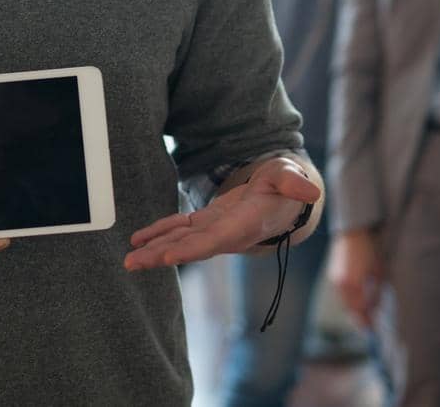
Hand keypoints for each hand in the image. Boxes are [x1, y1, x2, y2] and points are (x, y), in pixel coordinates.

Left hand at [124, 156, 320, 270]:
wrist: (283, 200)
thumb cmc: (286, 185)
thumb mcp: (290, 176)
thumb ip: (293, 182)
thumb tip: (309, 189)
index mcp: (246, 224)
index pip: (217, 240)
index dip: (192, 249)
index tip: (169, 257)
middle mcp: (227, 234)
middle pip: (191, 248)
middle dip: (162, 256)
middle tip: (134, 263)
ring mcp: (214, 230)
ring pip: (181, 242)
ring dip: (154, 250)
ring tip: (129, 260)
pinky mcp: (207, 222)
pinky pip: (179, 230)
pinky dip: (159, 233)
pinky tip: (139, 240)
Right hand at [328, 229, 383, 328]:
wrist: (354, 231)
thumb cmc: (371, 250)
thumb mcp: (379, 274)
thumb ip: (376, 294)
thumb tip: (375, 311)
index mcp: (353, 285)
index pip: (360, 312)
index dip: (367, 323)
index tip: (374, 332)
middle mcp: (341, 285)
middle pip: (350, 309)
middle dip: (360, 319)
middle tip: (370, 327)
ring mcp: (335, 280)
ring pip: (345, 302)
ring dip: (355, 310)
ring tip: (366, 316)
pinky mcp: (334, 275)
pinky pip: (342, 294)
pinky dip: (350, 300)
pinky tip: (358, 301)